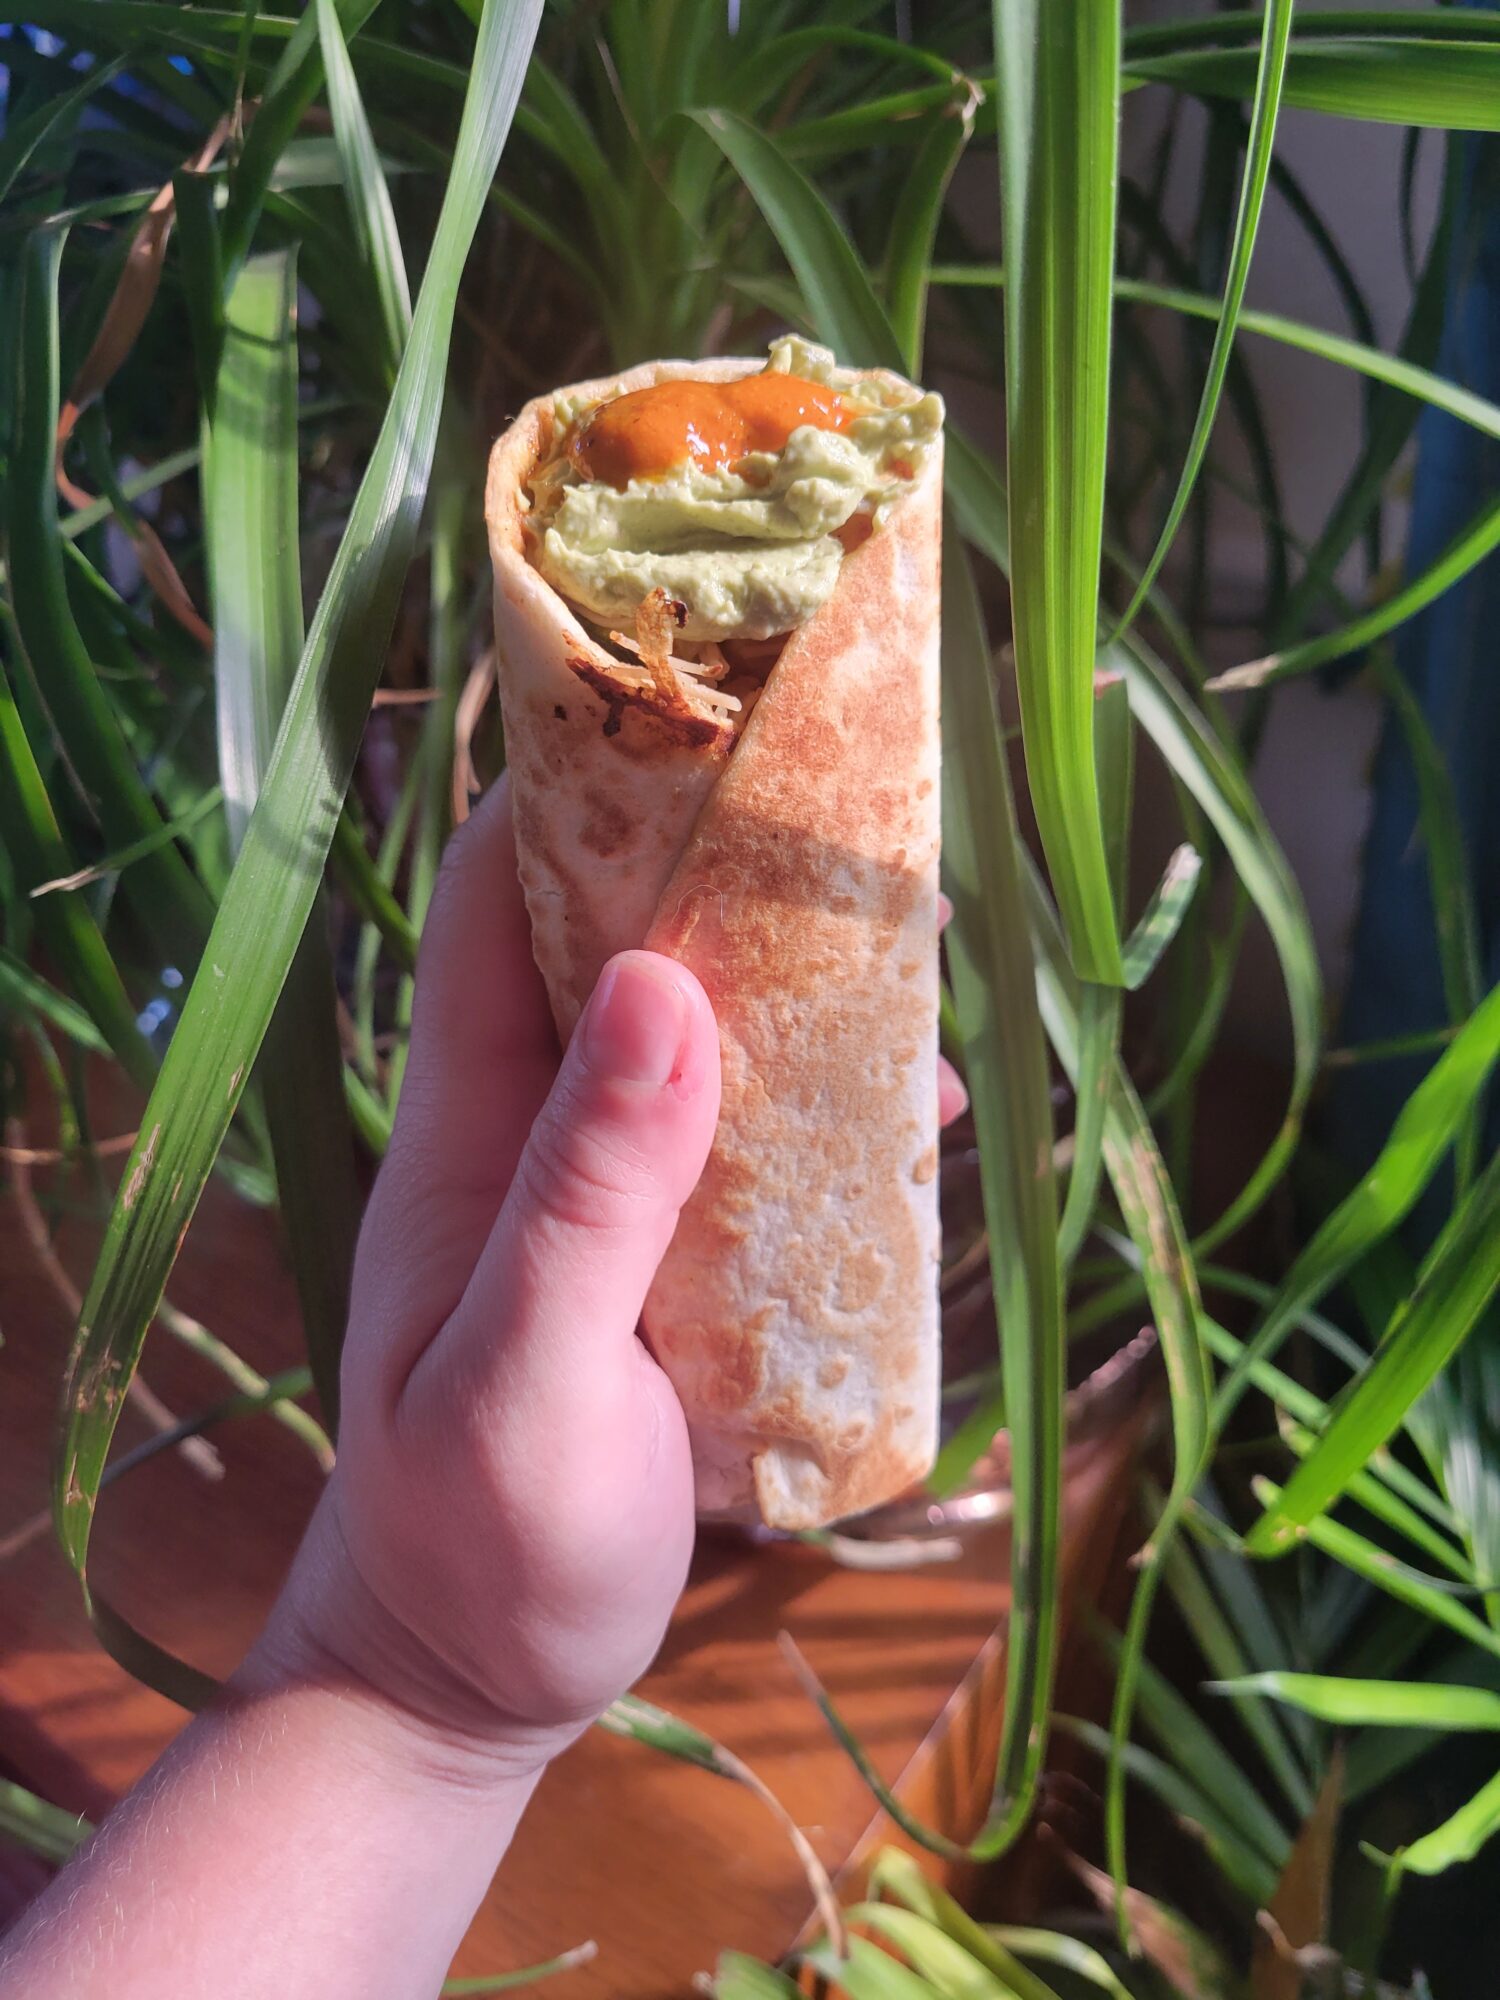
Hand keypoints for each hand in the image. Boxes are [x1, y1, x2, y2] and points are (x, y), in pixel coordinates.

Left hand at [253, 779, 968, 1779]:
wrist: (473, 1678)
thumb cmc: (479, 1542)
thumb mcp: (526, 1376)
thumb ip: (588, 1191)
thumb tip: (658, 978)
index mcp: (471, 1125)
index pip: (490, 899)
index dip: (570, 791)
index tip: (683, 711)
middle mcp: (534, 1131)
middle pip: (619, 945)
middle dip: (722, 874)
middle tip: (851, 826)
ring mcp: (603, 1196)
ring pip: (700, 1043)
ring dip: (796, 996)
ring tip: (916, 961)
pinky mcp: (665, 1266)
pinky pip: (751, 1150)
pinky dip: (827, 1118)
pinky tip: (920, 1127)